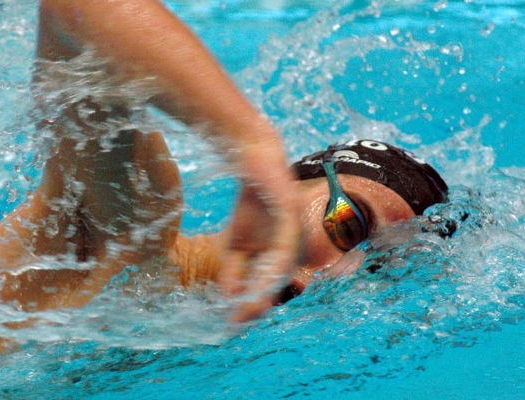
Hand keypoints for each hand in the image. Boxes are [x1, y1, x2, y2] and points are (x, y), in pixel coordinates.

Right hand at [218, 141, 301, 321]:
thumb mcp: (236, 241)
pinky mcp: (291, 212)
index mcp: (281, 255)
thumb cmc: (250, 202)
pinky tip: (264, 273)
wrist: (252, 160)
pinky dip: (275, 260)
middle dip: (259, 301)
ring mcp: (294, 230)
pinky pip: (285, 241)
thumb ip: (233, 268)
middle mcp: (292, 247)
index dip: (253, 303)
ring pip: (283, 266)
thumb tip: (229, 296)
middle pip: (277, 280)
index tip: (234, 320)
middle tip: (239, 319)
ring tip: (250, 304)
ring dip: (266, 287)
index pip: (269, 285)